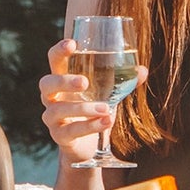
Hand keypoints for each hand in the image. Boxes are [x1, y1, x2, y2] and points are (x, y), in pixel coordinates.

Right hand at [39, 42, 143, 167]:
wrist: (88, 146)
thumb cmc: (93, 110)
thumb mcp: (108, 94)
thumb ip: (123, 81)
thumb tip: (142, 70)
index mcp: (62, 80)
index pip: (54, 60)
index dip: (59, 51)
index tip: (73, 43)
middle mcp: (52, 97)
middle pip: (47, 83)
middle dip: (64, 81)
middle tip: (84, 82)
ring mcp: (52, 118)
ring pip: (59, 110)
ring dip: (83, 108)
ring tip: (106, 108)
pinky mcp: (59, 136)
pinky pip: (71, 131)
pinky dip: (89, 126)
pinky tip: (106, 122)